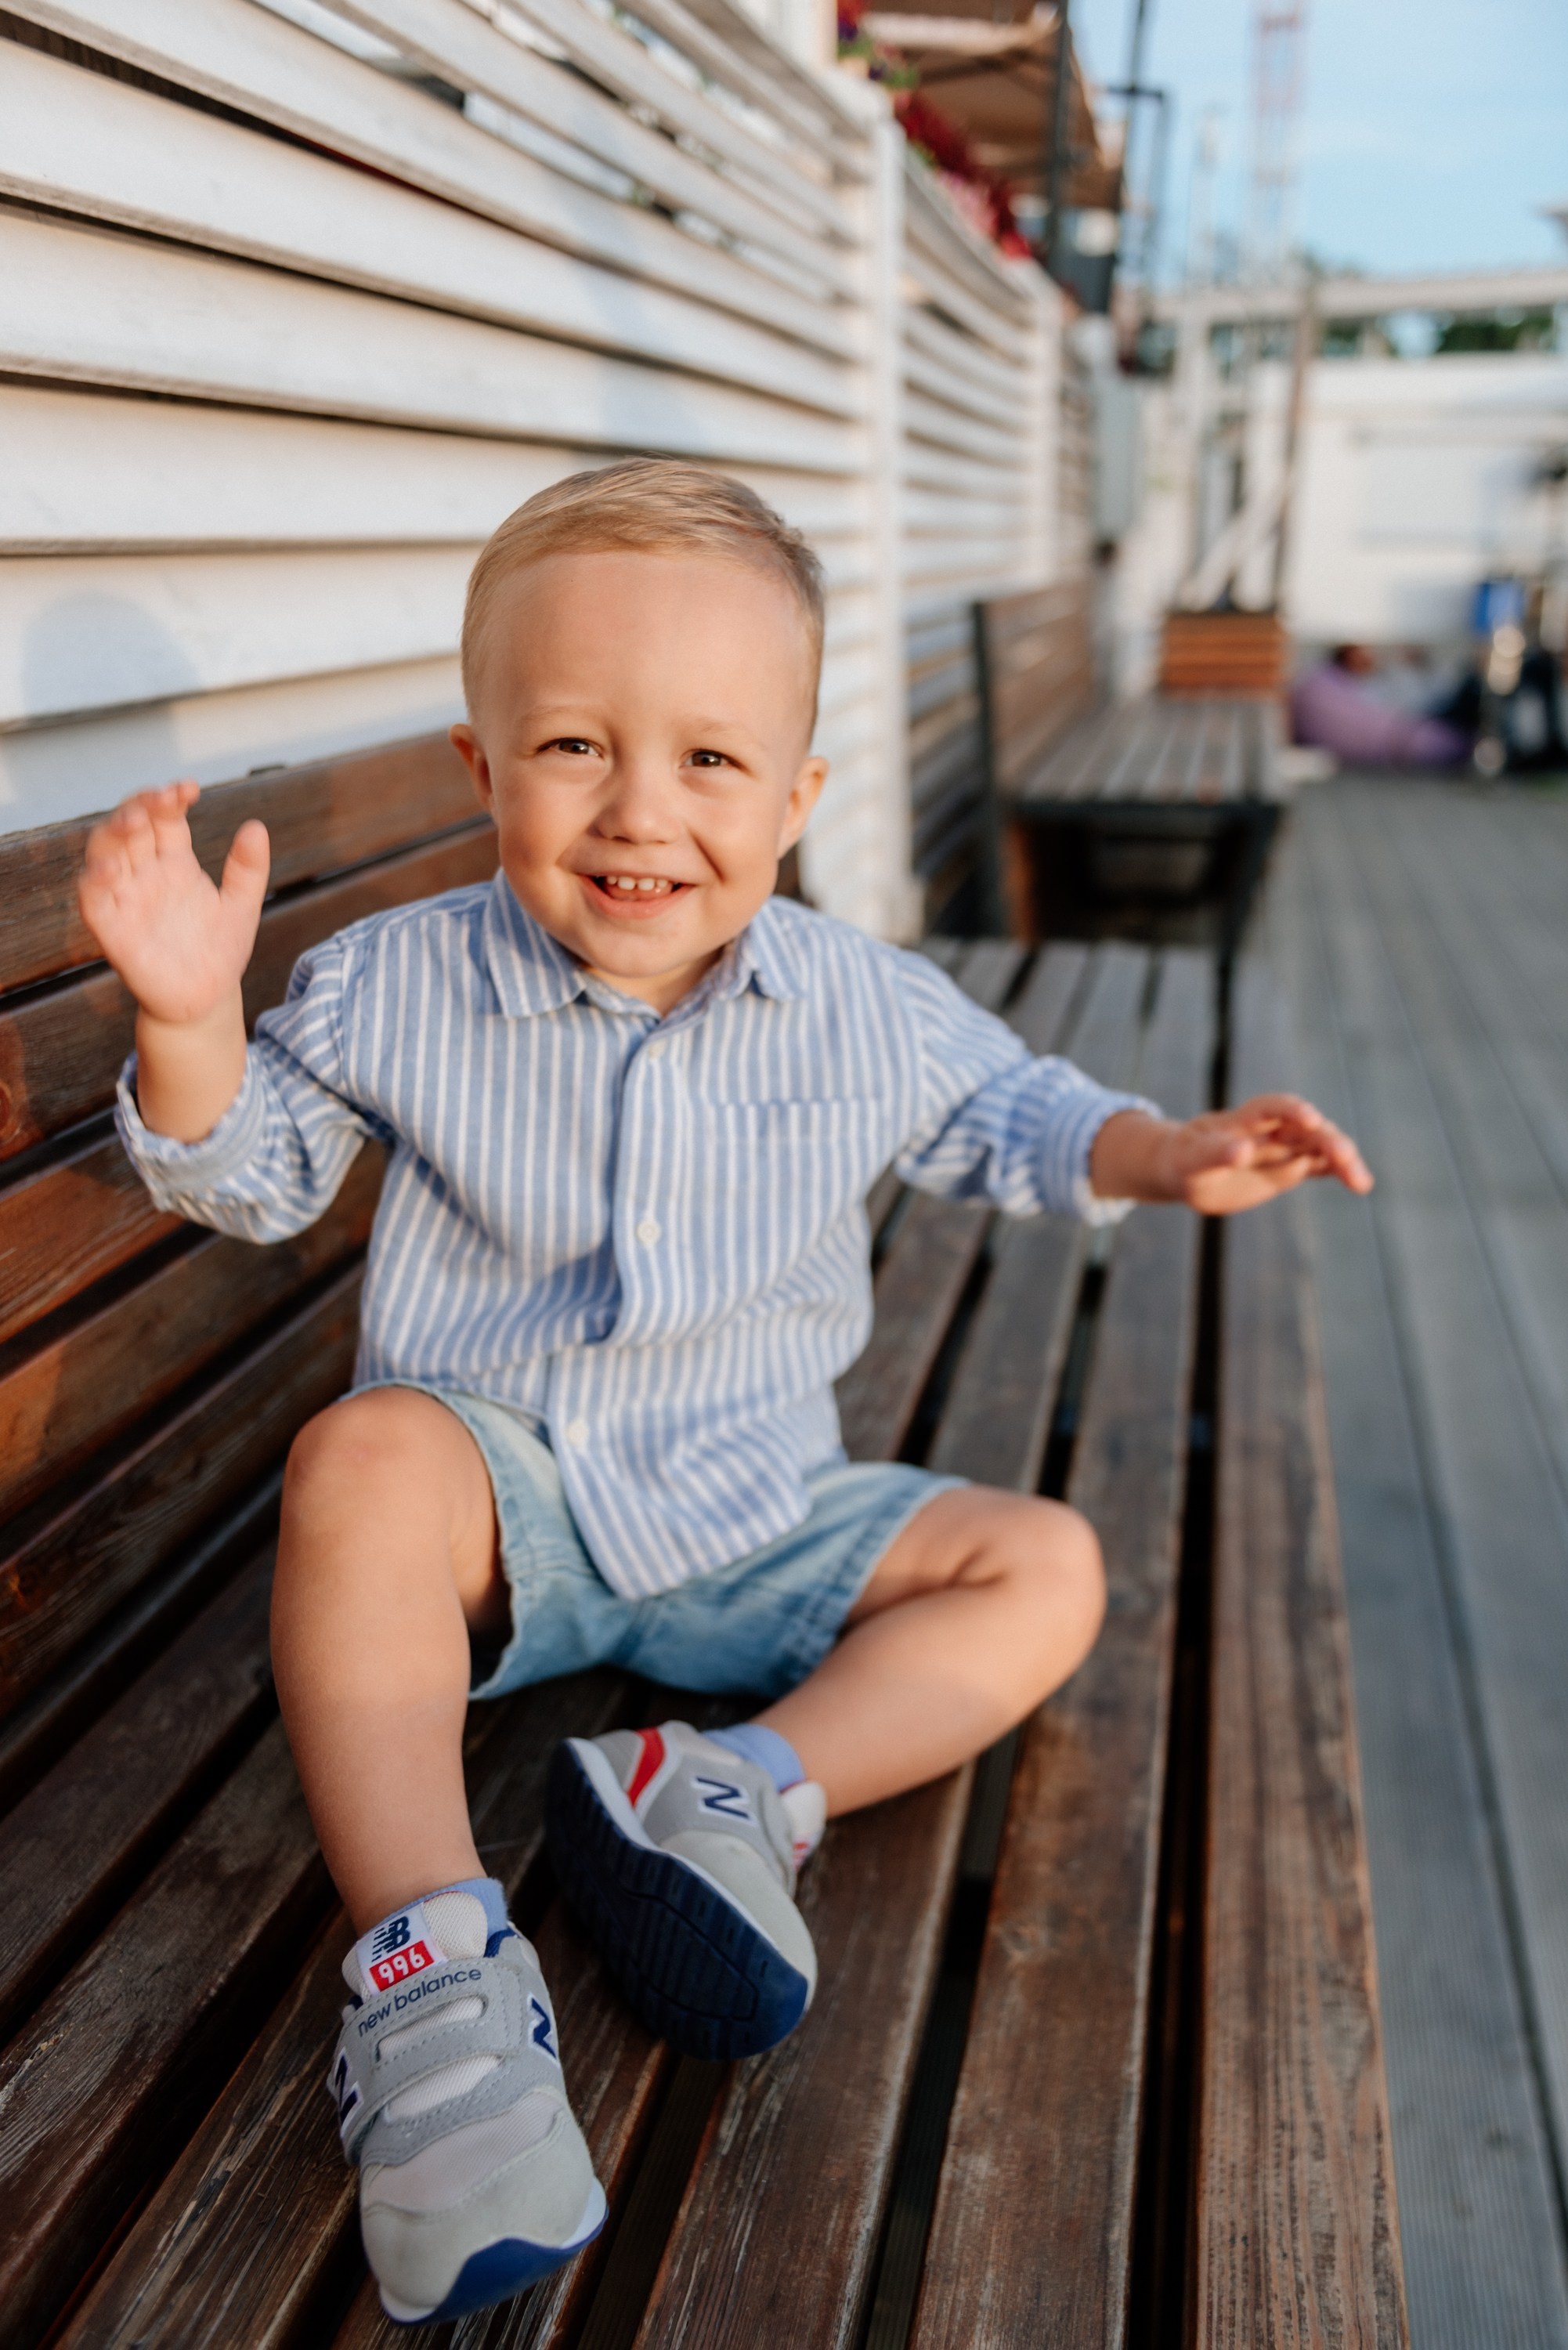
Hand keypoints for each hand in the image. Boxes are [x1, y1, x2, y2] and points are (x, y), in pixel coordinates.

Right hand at [78, 783, 269, 1026]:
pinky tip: (111, 869)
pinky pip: (93, 899)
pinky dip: (95, 881)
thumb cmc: (220, 951)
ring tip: (133, 821)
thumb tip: (257, 826)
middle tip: (161, 799)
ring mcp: (126, 898)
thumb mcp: (242, 907)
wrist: (207, 1000)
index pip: (164, 817)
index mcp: (175, 861)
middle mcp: (146, 873)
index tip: (190, 789)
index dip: (171, 798)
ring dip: (112, 833)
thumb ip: (248, 869)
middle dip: (140, 805)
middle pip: (131, 825)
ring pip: (104, 851)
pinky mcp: (111, 928)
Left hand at [1091, 1095, 1372, 1213]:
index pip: (1271, 1106)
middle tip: (1345, 1159)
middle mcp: (1270, 1130)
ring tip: (1361, 1184)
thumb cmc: (1186, 1162)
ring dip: (1343, 1160)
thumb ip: (1216, 1155)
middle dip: (1328, 1141)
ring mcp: (1284, 1147)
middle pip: (1307, 1128)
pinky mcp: (1291, 1167)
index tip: (1310, 1117)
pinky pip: (1320, 1166)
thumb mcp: (1192, 1161)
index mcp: (1243, 1121)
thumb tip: (1241, 1151)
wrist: (1188, 1171)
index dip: (1292, 1109)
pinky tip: (1358, 1182)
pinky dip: (1339, 1172)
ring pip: (1321, 1146)